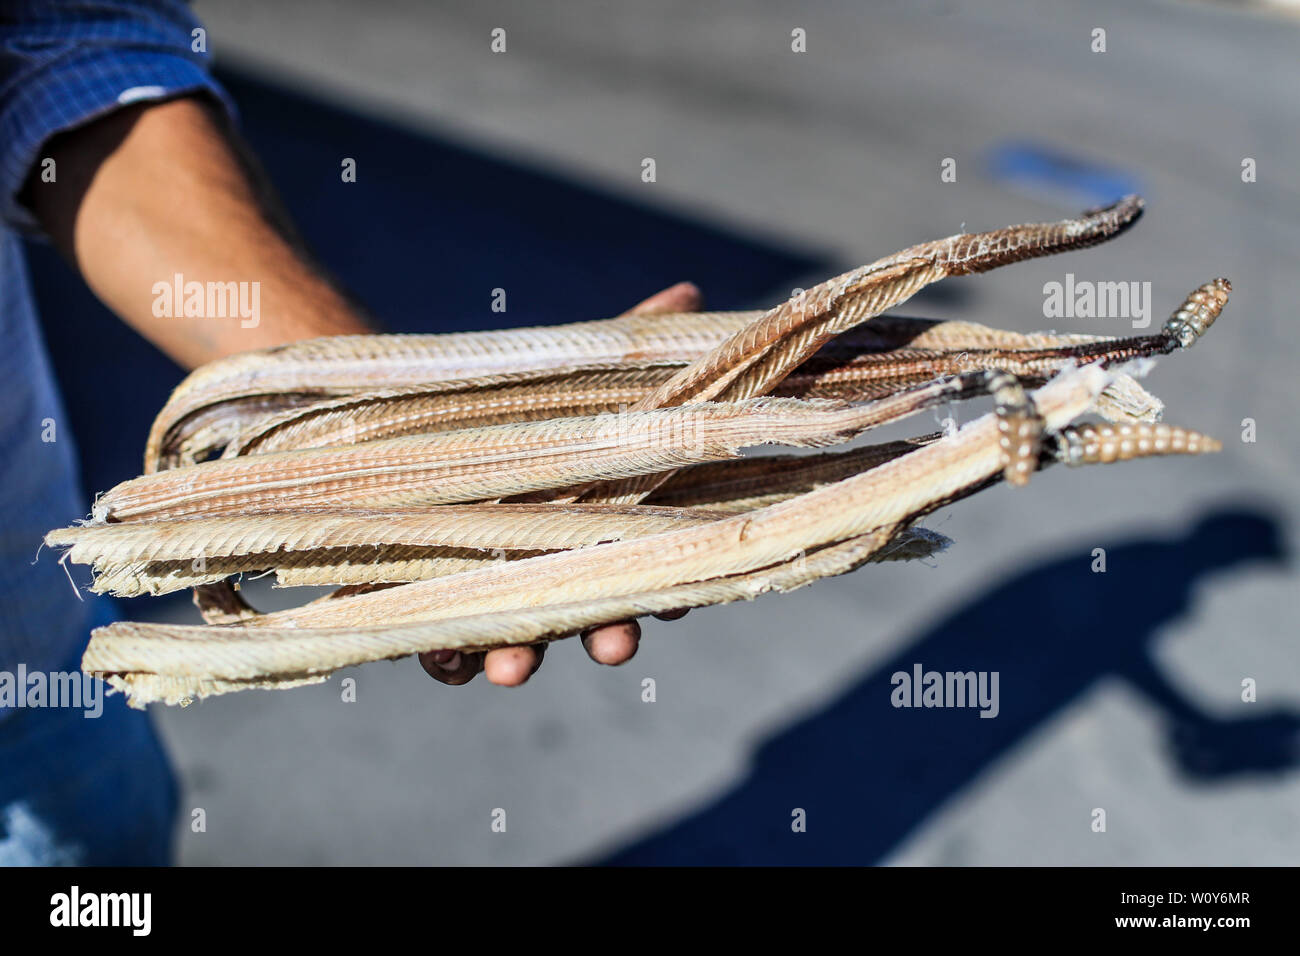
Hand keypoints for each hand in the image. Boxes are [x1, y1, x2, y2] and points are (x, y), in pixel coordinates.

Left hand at [419, 281, 701, 685]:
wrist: (390, 413)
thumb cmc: (501, 402)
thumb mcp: (566, 374)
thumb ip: (626, 346)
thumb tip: (687, 292)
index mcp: (596, 525)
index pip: (642, 565)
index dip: (663, 590)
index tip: (675, 603)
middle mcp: (552, 568)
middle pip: (588, 614)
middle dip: (605, 635)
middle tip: (613, 645)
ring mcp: (493, 593)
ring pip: (516, 643)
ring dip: (519, 660)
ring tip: (511, 668)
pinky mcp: (428, 603)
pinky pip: (442, 647)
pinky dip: (446, 657)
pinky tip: (447, 658)